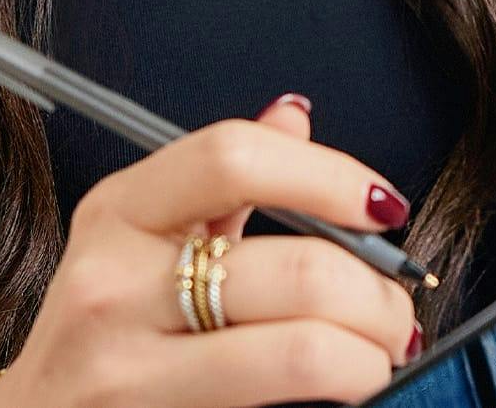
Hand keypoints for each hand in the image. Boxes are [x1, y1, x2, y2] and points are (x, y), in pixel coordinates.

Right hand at [0, 93, 422, 407]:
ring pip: (297, 352)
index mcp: (118, 210)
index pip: (232, 157)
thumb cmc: (100, 327)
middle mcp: (114, 284)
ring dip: (368, 355)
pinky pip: (278, 406)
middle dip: (374, 294)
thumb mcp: (137, 236)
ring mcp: (129, 370)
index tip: (382, 204)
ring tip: (380, 353)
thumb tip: (294, 116)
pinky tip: (343, 390)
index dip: (325, 173)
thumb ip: (220, 179)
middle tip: (396, 307)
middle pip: (290, 270)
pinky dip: (336, 397)